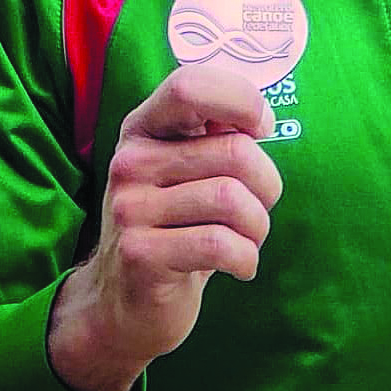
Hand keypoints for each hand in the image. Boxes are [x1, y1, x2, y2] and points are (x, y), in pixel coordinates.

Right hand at [46, 64, 281, 390]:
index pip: (191, 85)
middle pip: (235, 152)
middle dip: (267, 185)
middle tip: (257, 208)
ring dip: (258, 226)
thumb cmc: (176, 226)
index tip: (261, 129)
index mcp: (144, 127)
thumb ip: (217, 135)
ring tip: (247, 239)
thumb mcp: (187, 170)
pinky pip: (220, 244)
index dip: (242, 100)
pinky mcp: (140, 253)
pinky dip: (246, 258)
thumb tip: (260, 119)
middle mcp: (131, 161)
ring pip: (233, 199)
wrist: (122, 305)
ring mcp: (130, 208)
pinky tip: (240, 265)